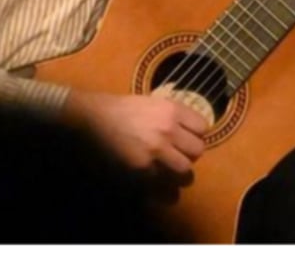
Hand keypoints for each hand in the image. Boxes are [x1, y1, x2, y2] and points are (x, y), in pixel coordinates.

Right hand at [63, 90, 207, 174]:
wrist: (92, 118)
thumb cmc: (120, 108)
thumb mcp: (150, 102)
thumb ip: (171, 115)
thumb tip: (188, 130)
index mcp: (171, 110)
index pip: (202, 128)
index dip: (195, 134)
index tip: (187, 138)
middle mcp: (167, 130)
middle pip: (197, 151)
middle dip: (189, 155)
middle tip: (177, 156)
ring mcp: (156, 151)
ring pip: (185, 172)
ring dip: (179, 174)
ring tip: (169, 172)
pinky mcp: (143, 170)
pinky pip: (166, 188)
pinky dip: (165, 191)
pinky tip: (159, 188)